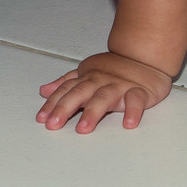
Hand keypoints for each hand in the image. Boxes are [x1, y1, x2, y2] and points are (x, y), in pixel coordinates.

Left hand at [37, 52, 171, 133]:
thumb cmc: (114, 69)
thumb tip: (44, 90)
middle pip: (80, 93)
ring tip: (82, 129)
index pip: (66, 89)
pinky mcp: (140, 92)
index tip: (41, 119)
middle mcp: (101, 81)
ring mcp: (120, 86)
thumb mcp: (86, 72)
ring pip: (104, 97)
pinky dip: (133, 111)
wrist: (145, 57)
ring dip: (93, 112)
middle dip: (65, 108)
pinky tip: (128, 123)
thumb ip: (65, 82)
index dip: (53, 103)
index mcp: (87, 77)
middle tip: (53, 124)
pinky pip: (136, 101)